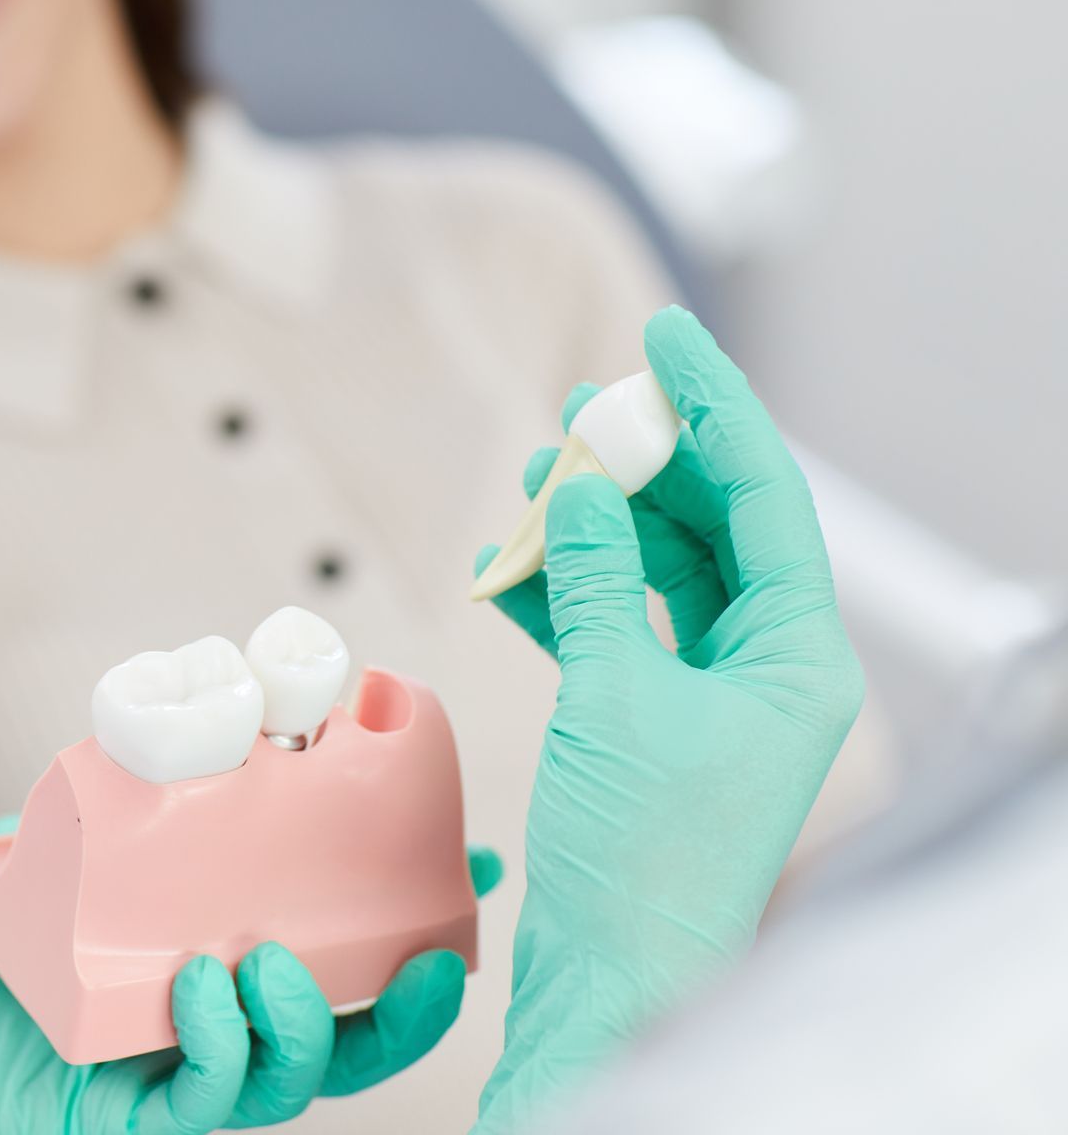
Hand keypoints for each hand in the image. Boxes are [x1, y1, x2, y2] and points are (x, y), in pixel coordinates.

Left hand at [0, 818, 502, 1133]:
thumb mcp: (28, 846)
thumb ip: (107, 804)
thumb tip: (190, 735)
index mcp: (182, 961)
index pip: (314, 945)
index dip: (395, 913)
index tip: (467, 857)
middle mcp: (186, 1029)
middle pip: (335, 1031)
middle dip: (411, 997)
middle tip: (446, 947)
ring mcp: (156, 1083)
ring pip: (291, 1081)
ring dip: (312, 1020)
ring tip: (272, 959)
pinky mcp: (117, 1127)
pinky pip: (209, 1107)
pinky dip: (231, 1048)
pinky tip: (210, 991)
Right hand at [471, 307, 863, 1131]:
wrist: (612, 974)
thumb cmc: (641, 855)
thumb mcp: (615, 696)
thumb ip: (598, 580)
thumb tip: (576, 489)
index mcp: (797, 656)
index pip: (763, 497)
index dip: (714, 406)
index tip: (665, 334)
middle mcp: (766, 666)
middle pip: (711, 525)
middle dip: (645, 460)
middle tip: (583, 403)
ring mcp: (707, 694)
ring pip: (656, 571)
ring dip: (593, 525)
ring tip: (533, 472)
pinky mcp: (649, 720)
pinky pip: (613, 624)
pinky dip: (563, 592)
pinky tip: (510, 564)